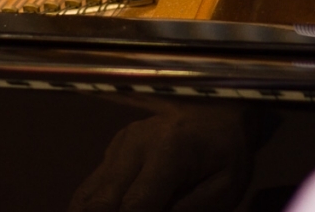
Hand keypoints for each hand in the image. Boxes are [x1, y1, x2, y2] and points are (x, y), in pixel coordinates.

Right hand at [67, 104, 256, 211]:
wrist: (216, 111)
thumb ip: (191, 211)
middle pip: (102, 202)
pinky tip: (108, 211)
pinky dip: (92, 209)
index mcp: (168, 151)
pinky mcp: (111, 149)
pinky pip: (90, 187)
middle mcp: (134, 144)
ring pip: (87, 196)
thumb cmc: (227, 152)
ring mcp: (118, 145)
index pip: (135, 206)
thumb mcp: (224, 187)